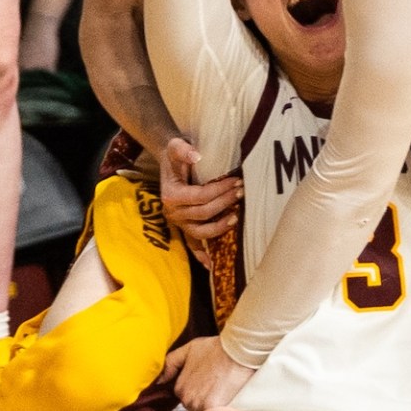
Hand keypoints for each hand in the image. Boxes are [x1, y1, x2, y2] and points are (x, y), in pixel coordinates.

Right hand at [157, 136, 242, 250]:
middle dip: (225, 203)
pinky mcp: (184, 228)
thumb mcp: (175, 146)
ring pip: (201, 233)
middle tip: (242, 192)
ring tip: (237, 217)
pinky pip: (192, 246)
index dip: (220, 190)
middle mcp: (173, 213)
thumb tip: (197, 155)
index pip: (200, 196)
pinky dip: (201, 255)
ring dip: (220, 227)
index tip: (237, 181)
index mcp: (171, 195)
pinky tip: (212, 264)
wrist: (169, 164)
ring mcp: (178, 223)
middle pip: (204, 213)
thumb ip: (183, 149)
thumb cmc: (174, 156)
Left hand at [165, 335, 255, 410]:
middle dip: (207, 403)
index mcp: (180, 388)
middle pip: (197, 409)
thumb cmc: (218, 348)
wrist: (239, 350)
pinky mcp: (213, 409)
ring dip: (214, 410)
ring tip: (227, 395)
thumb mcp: (190, 349)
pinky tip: (230, 403)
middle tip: (221, 389)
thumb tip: (158, 382)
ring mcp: (199, 405)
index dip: (202, 393)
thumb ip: (171, 363)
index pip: (189, 400)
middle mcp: (187, 399)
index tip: (213, 385)